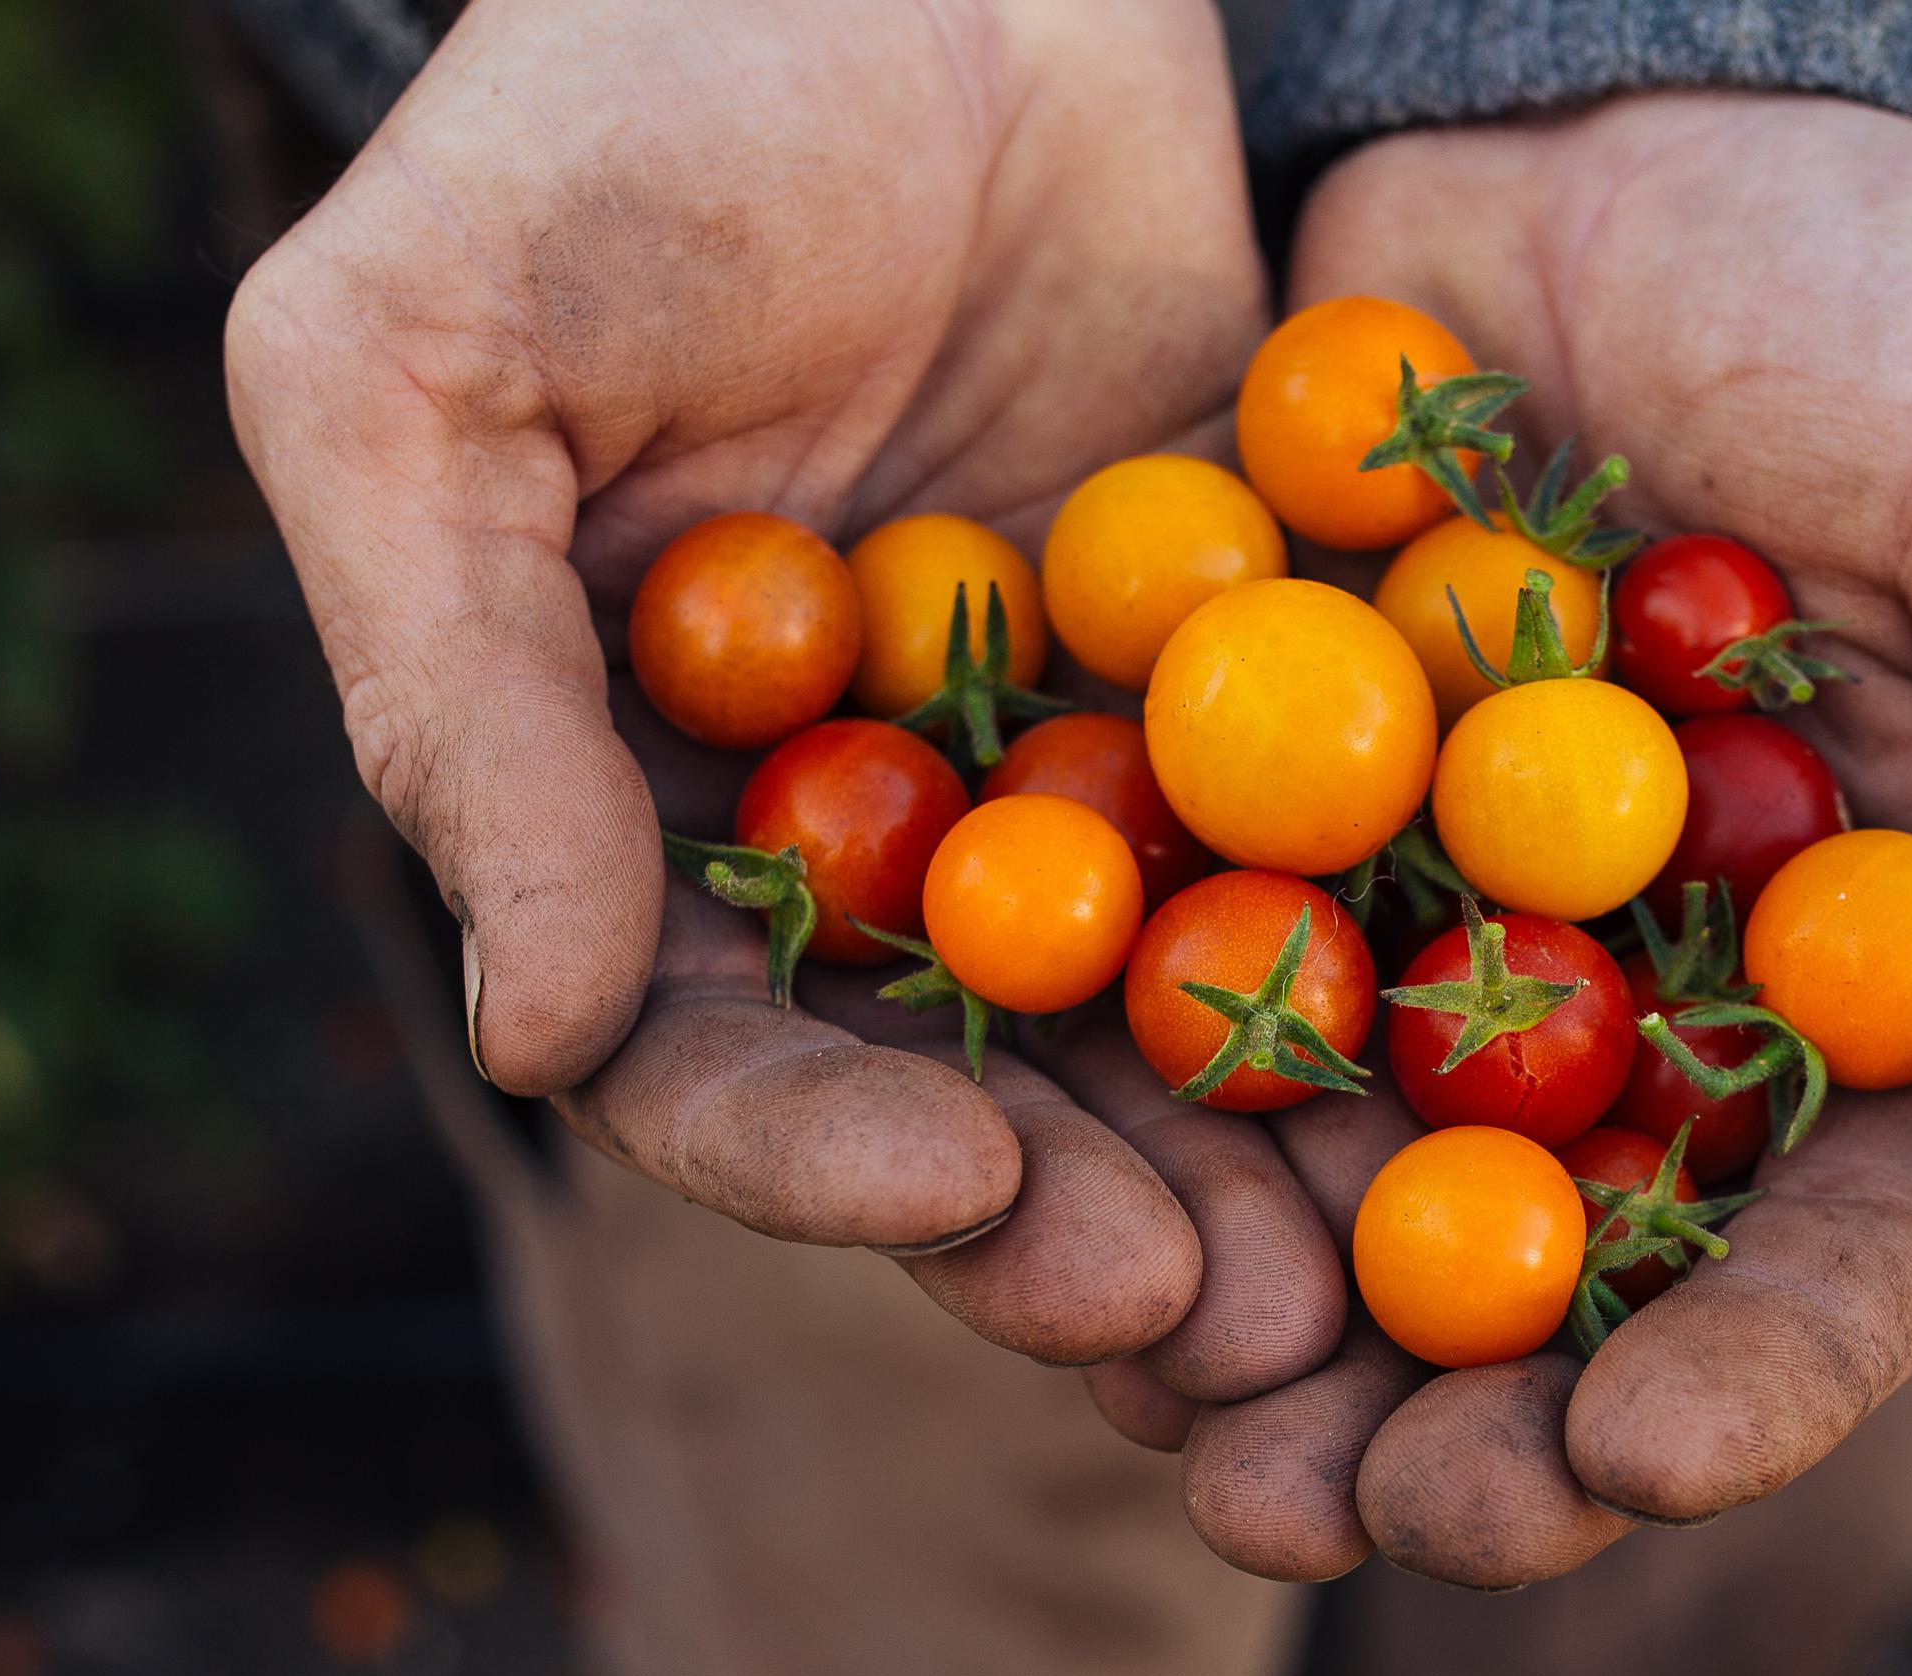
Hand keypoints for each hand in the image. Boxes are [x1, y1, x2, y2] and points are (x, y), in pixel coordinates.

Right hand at [226, 0, 1336, 1385]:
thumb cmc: (618, 95)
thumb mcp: (430, 362)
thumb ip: (462, 691)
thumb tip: (536, 1034)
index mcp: (632, 803)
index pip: (705, 1047)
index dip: (820, 1149)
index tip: (961, 1199)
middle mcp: (851, 837)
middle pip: (955, 1100)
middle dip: (1074, 1223)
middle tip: (1207, 1318)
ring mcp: (1062, 776)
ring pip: (1153, 1033)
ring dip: (1249, 1172)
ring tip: (1361, 1286)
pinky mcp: (1249, 694)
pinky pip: (1320, 863)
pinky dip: (1392, 985)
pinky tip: (1482, 1088)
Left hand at [1128, 90, 1911, 1583]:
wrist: (1611, 110)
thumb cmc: (1911, 321)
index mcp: (1870, 1008)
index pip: (1832, 1258)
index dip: (1743, 1384)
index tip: (1629, 1459)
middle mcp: (1644, 1029)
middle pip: (1570, 1304)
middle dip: (1472, 1440)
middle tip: (1361, 1521)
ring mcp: (1429, 955)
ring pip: (1349, 1221)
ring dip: (1272, 1363)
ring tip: (1201, 1459)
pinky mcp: (1239, 852)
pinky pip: (1163, 1038)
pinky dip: (1114, 1151)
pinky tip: (1044, 1242)